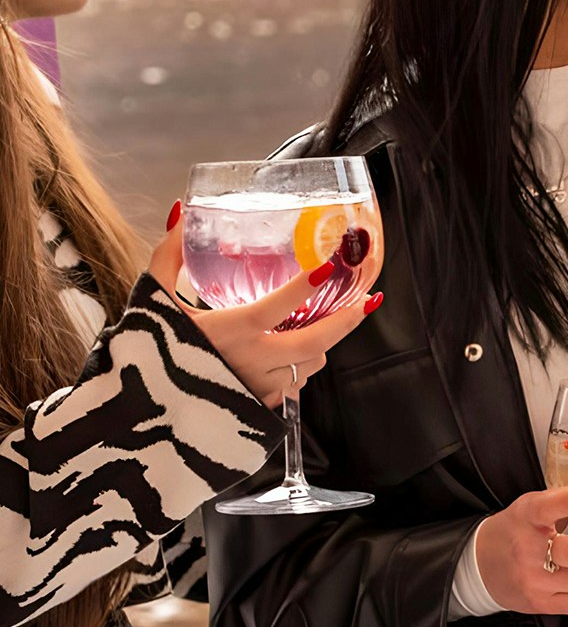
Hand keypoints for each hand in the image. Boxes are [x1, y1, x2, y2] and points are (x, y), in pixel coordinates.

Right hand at [148, 207, 375, 407]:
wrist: (142, 414)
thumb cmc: (149, 353)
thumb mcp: (154, 301)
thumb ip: (169, 256)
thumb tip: (180, 213)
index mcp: (230, 332)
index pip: (279, 306)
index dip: (305, 286)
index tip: (329, 267)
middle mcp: (252, 361)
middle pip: (316, 340)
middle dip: (347, 319)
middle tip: (366, 300)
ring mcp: (260, 388)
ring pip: (311, 362)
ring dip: (321, 343)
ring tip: (325, 322)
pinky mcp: (261, 408)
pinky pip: (296, 385)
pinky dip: (301, 367)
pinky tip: (294, 354)